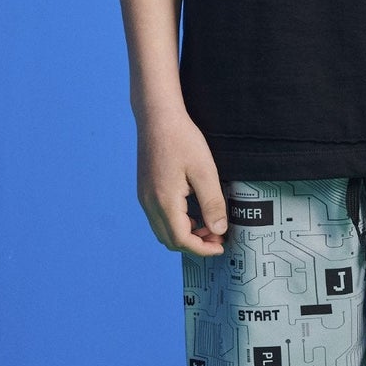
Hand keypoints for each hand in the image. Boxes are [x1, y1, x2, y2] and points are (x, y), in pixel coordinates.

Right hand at [135, 103, 228, 255]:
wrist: (157, 117)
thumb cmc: (182, 139)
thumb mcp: (205, 171)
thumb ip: (212, 203)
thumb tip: (219, 230)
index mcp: (164, 201)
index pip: (181, 240)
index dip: (202, 248)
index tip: (221, 245)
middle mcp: (149, 203)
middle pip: (169, 240)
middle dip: (194, 244)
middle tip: (217, 235)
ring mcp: (144, 197)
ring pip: (162, 231)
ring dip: (185, 235)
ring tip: (207, 224)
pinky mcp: (144, 190)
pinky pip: (158, 218)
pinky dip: (176, 224)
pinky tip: (192, 213)